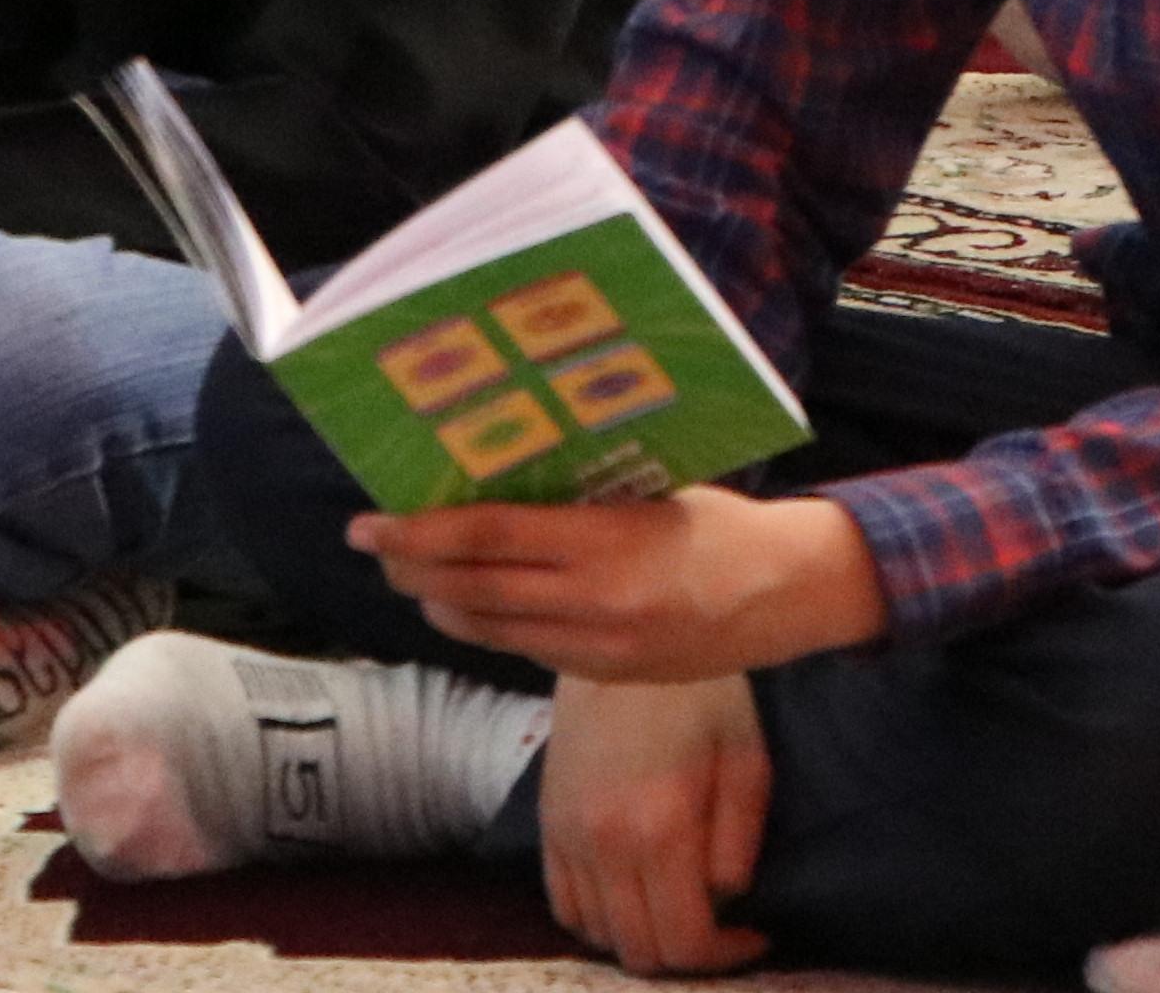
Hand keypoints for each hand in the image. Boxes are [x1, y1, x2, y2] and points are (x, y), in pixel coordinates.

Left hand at [358, 485, 885, 686]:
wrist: (787, 594)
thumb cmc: (720, 522)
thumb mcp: (652, 492)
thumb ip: (581, 500)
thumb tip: (498, 485)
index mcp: (607, 543)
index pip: (491, 539)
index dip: (421, 534)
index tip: (372, 523)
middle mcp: (595, 603)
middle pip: (473, 592)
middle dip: (411, 570)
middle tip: (372, 545)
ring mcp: (598, 647)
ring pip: (490, 629)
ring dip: (439, 603)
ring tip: (411, 577)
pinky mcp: (605, 674)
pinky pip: (527, 648)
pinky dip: (488, 625)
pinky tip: (472, 606)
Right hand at [539, 675, 769, 973]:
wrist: (624, 642)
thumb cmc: (700, 694)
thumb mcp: (745, 758)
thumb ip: (739, 841)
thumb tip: (727, 899)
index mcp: (659, 827)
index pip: (685, 940)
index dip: (726, 956)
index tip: (755, 936)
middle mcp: (603, 844)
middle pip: (639, 950)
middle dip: (687, 954)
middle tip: (722, 928)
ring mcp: (566, 837)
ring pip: (599, 935)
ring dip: (642, 938)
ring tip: (679, 907)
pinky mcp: (546, 825)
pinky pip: (564, 906)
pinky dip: (599, 920)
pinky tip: (634, 896)